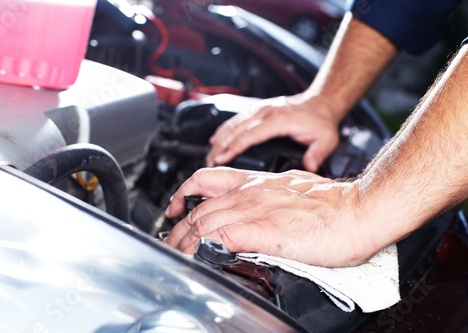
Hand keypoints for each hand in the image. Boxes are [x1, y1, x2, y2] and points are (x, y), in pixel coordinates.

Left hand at [164, 167, 374, 266]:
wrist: (358, 210)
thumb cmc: (336, 206)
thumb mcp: (294, 193)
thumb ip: (272, 201)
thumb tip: (263, 217)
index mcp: (258, 182)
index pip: (209, 181)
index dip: (186, 194)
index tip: (178, 208)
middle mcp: (251, 191)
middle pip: (200, 206)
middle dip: (178, 225)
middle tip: (170, 240)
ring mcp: (254, 209)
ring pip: (203, 220)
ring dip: (183, 240)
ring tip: (175, 253)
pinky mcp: (262, 229)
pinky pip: (219, 237)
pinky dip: (201, 248)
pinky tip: (196, 257)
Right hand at [206, 94, 341, 172]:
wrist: (322, 101)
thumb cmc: (321, 120)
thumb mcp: (326, 139)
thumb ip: (318, 154)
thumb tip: (310, 166)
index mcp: (278, 120)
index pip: (249, 136)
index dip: (233, 148)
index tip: (221, 158)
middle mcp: (267, 112)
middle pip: (236, 130)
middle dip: (221, 146)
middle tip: (210, 161)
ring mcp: (262, 109)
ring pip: (234, 123)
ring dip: (220, 138)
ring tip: (210, 153)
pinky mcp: (260, 109)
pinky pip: (237, 118)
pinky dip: (225, 128)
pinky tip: (216, 137)